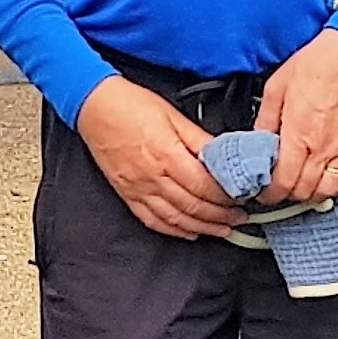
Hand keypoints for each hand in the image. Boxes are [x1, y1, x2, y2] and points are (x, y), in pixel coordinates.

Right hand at [76, 76, 237, 238]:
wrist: (95, 107)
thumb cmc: (131, 105)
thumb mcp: (174, 116)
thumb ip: (200, 139)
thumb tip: (224, 155)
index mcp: (168, 155)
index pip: (205, 186)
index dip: (227, 197)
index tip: (243, 197)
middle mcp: (153, 177)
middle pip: (194, 206)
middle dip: (221, 216)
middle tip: (240, 218)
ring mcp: (138, 189)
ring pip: (176, 218)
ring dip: (203, 228)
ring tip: (223, 230)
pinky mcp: (127, 194)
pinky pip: (152, 220)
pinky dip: (174, 230)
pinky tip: (189, 232)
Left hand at [256, 29, 337, 205]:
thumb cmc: (316, 64)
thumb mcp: (276, 88)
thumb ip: (265, 120)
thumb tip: (257, 140)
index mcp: (298, 136)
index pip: (282, 182)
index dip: (269, 193)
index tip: (263, 190)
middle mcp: (322, 148)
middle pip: (303, 191)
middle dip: (286, 195)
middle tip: (277, 188)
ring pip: (327, 192)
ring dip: (311, 195)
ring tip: (300, 186)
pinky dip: (336, 187)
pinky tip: (325, 181)